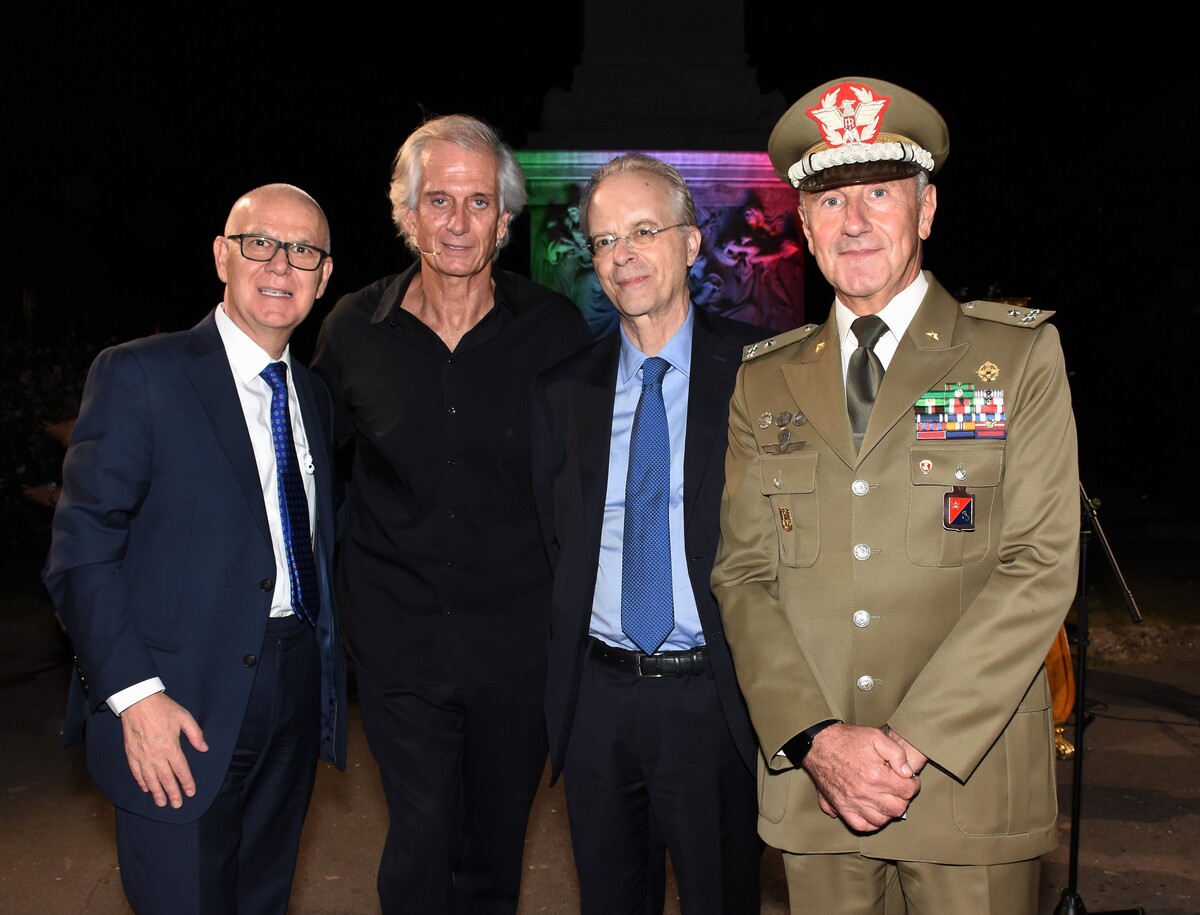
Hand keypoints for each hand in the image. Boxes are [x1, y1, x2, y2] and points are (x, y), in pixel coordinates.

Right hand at [120, 692, 207, 808]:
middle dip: (172, 793)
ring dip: (156, 792)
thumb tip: (204, 749)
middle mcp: (156, 755)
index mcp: (171, 747)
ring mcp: (142, 755)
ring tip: (161, 803)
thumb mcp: (185, 717)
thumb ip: (196, 734)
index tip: (190, 792)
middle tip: (177, 805)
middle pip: (166, 778)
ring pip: (150, 779)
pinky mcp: (131, 753)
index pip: (181, 770)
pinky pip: (136, 772)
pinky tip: (146, 789)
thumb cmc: (163, 708)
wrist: (138, 701)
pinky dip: (141, 781)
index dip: (186, 782)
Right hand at [802, 723, 919, 831]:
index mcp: (876, 775)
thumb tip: (907, 772)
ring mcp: (852, 802)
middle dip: (903, 799)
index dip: (913, 784)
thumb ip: (896, 753)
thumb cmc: (847, 739)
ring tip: (887, 799)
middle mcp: (865, 793)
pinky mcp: (841, 807)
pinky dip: (870, 823)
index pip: (907, 791)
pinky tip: (872, 812)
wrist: (819, 744)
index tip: (910, 780)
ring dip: (888, 811)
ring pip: (881, 820)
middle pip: (897, 808)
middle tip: (899, 789)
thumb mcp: (876, 736)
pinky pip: (860, 825)